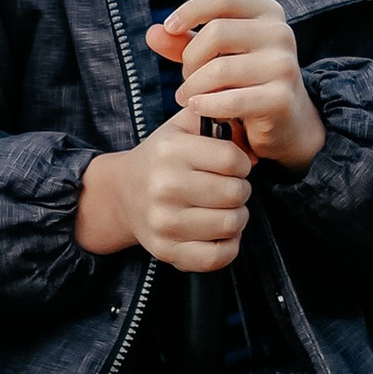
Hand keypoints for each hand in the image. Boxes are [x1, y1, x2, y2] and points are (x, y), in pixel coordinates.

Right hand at [74, 111, 253, 271]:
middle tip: (228, 189)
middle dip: (240, 190)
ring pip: (231, 224)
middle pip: (235, 193)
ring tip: (224, 208)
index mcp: (170, 151)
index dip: (241, 163)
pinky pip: (217, 257)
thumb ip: (217, 117)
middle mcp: (164, 186)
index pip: (233, 160)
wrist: (122, 193)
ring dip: (236, 217)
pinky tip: (220, 233)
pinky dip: (228, 246)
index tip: (232, 167)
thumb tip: (249, 141)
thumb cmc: (162, 158)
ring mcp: (164, 222)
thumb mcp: (182, 126)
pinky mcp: (166, 250)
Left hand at [147, 0, 324, 169]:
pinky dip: (207, 105)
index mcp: (267, 13)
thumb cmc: (247, 81)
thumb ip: (184, 43)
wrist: (287, 121)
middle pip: (216, 32)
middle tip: (186, 77)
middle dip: (190, 58)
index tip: (170, 27)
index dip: (191, 10)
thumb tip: (153, 33)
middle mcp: (280, 34)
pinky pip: (230, 100)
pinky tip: (199, 108)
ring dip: (194, 86)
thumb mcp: (216, 55)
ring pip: (219, 69)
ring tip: (190, 97)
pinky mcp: (280, 98)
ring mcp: (283, 66)